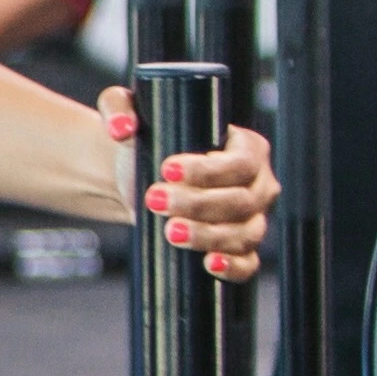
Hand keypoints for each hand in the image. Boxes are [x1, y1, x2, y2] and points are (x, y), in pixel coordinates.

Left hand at [105, 95, 270, 281]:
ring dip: (208, 236)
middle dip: (198, 204)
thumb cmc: (144, 141)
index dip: (207, 171)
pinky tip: (209, 264)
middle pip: (241, 200)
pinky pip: (248, 263)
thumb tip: (122, 130)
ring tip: (169, 232)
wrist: (137, 178)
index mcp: (247, 147)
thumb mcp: (127, 112)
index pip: (240, 162)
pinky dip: (234, 267)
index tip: (167, 170)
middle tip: (155, 200)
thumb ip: (117, 108)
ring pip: (244, 234)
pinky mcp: (240, 247)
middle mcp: (259, 183)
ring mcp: (253, 218)